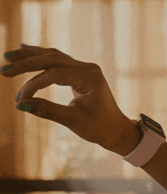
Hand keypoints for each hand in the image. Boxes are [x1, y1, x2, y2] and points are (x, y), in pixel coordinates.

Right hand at [1, 45, 141, 154]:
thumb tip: (20, 104)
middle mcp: (89, 68)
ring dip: (33, 56)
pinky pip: (60, 62)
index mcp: (90, 77)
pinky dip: (44, 59)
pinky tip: (30, 51)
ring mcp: (86, 69)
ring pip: (56, 56)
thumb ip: (47, 110)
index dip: (34, 85)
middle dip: (27, 62)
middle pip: (53, 58)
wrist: (115, 129)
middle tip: (5, 67)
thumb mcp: (73, 120)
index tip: (19, 98)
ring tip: (11, 56)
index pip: (55, 74)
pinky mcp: (82, 73)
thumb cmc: (99, 127)